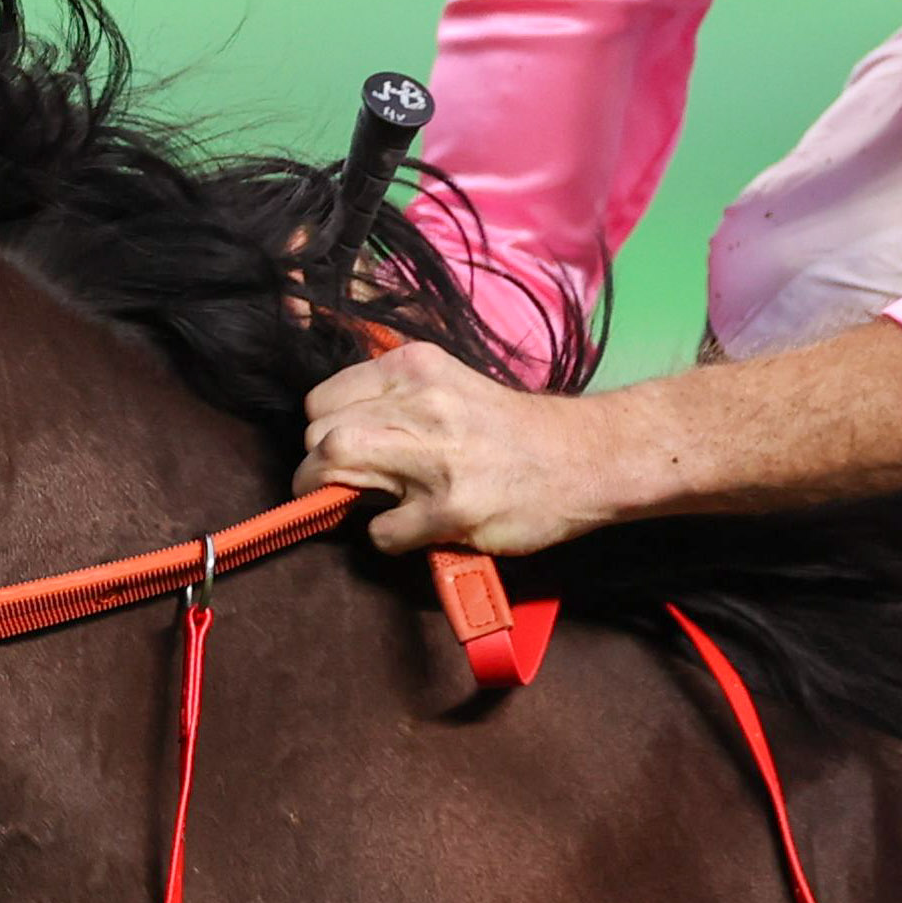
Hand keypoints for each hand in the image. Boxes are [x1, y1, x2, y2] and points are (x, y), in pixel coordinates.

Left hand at [298, 340, 620, 553]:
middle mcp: (421, 403)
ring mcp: (435, 457)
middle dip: (316, 468)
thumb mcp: (450, 386)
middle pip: (321, 435)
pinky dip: (387, 535)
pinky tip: (412, 528)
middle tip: (334, 486)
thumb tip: (335, 435)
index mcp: (416, 367)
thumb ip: (395, 401)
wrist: (585, 458)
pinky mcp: (449, 509)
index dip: (323, 429)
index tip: (337, 448)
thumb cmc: (512, 428)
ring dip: (332, 498)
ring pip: (335, 468)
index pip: (324, 398)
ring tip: (356, 506)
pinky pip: (381, 530)